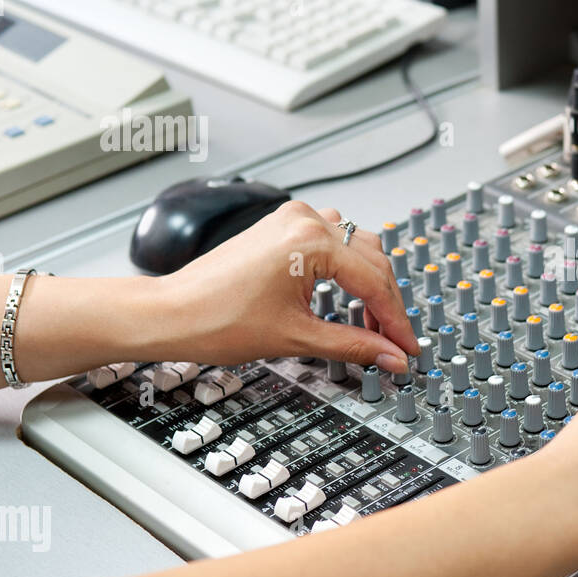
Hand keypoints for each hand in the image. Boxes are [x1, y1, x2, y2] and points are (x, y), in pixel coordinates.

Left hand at [157, 201, 418, 370]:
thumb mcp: (297, 338)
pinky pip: (332, 241)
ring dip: (369, 283)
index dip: (395, 321)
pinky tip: (345, 295)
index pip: (374, 282)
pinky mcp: (281, 228)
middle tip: (393, 341)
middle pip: (372, 260)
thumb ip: (353, 345)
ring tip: (370, 322)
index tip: (406, 347)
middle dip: (386, 303)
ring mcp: (291, 220)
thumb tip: (390, 356)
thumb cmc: (215, 318)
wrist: (171, 313)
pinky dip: (346, 268)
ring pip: (356, 247)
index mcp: (311, 241)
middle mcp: (304, 221)